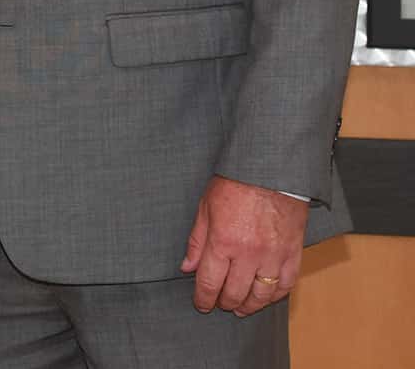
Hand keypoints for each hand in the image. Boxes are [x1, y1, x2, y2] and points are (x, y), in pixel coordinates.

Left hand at [181, 175, 308, 315]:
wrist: (270, 171)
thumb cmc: (235, 184)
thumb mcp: (205, 207)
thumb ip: (196, 241)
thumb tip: (186, 267)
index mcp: (223, 241)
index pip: (210, 282)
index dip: (204, 298)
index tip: (201, 304)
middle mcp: (248, 253)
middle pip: (235, 292)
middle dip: (225, 302)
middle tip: (219, 304)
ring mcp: (273, 256)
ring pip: (261, 295)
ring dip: (249, 305)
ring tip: (241, 308)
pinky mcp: (292, 253)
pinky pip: (285, 284)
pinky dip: (275, 296)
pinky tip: (266, 297)